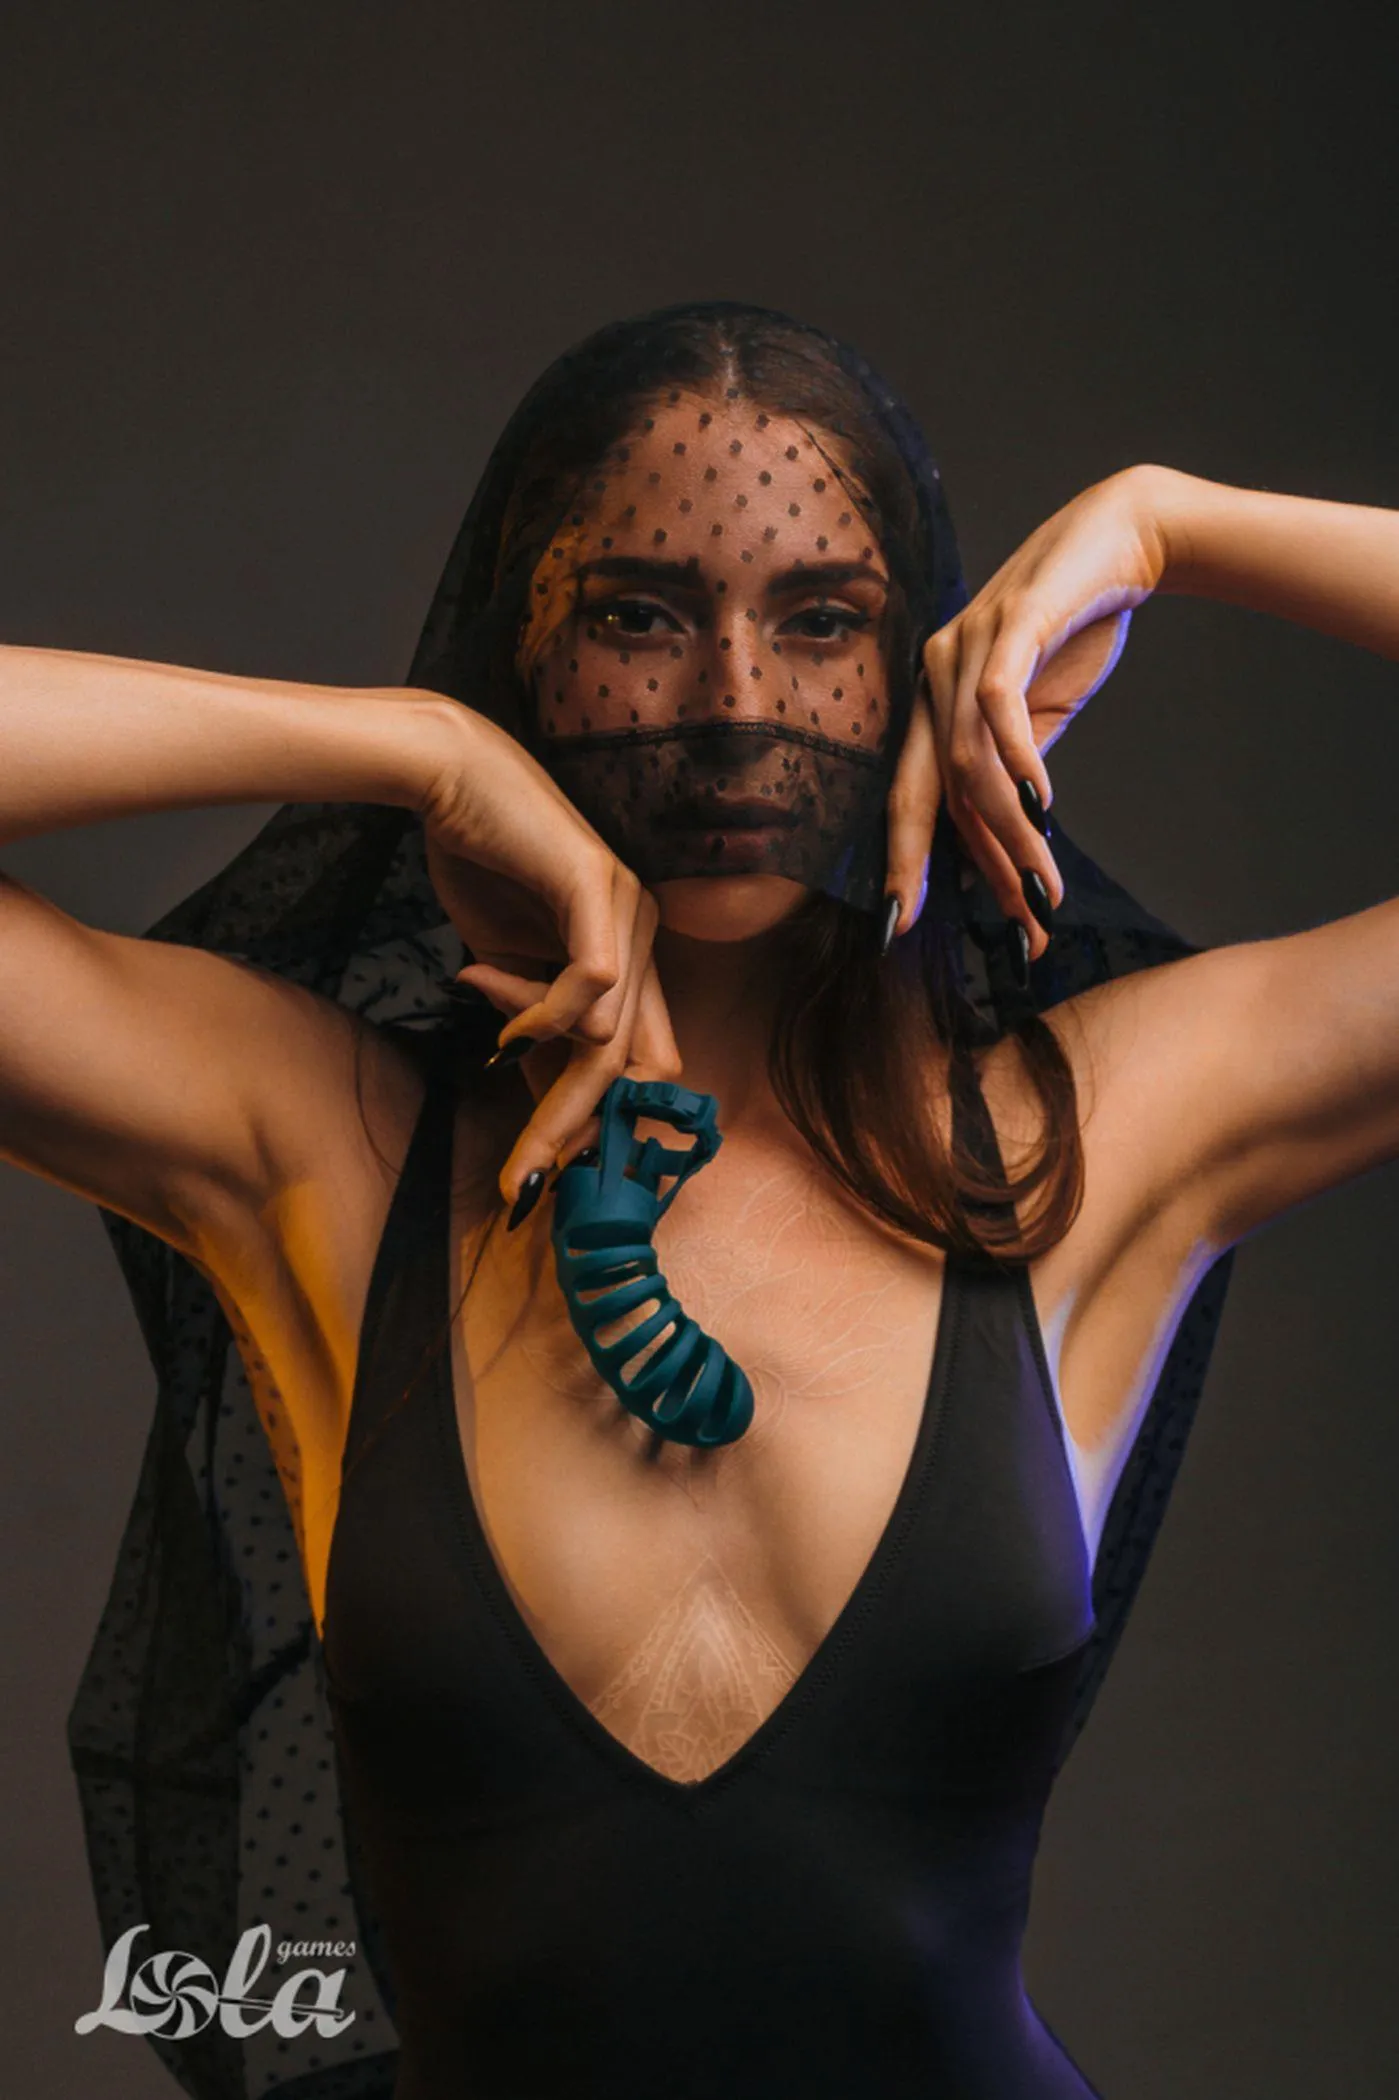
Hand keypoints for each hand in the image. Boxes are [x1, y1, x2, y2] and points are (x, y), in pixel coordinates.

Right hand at [417, 704, 681, 1201]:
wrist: (453, 779)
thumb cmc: (483, 863)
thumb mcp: (512, 963)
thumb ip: (536, 1018)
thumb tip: (535, 1083)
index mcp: (634, 955)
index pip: (637, 1061)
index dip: (596, 1122)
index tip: (544, 1173)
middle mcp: (648, 933)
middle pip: (629, 1065)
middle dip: (573, 1134)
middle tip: (523, 1186)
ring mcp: (630, 908)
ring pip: (611, 1038)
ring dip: (557, 1098)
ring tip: (512, 1127)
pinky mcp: (598, 886)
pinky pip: (592, 982)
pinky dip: (544, 1022)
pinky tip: (504, 1041)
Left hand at [886, 464, 1169, 952]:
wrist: (1124, 541)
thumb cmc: (1075, 630)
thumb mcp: (1039, 718)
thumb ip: (1009, 774)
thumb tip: (1004, 850)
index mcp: (931, 700)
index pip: (912, 796)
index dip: (906, 862)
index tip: (905, 926)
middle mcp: (932, 673)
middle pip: (922, 789)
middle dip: (932, 864)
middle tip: (957, 925)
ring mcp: (965, 644)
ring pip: (967, 764)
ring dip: (1007, 834)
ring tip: (1041, 886)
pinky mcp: (1010, 622)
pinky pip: (996, 704)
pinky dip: (1016, 759)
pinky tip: (1040, 803)